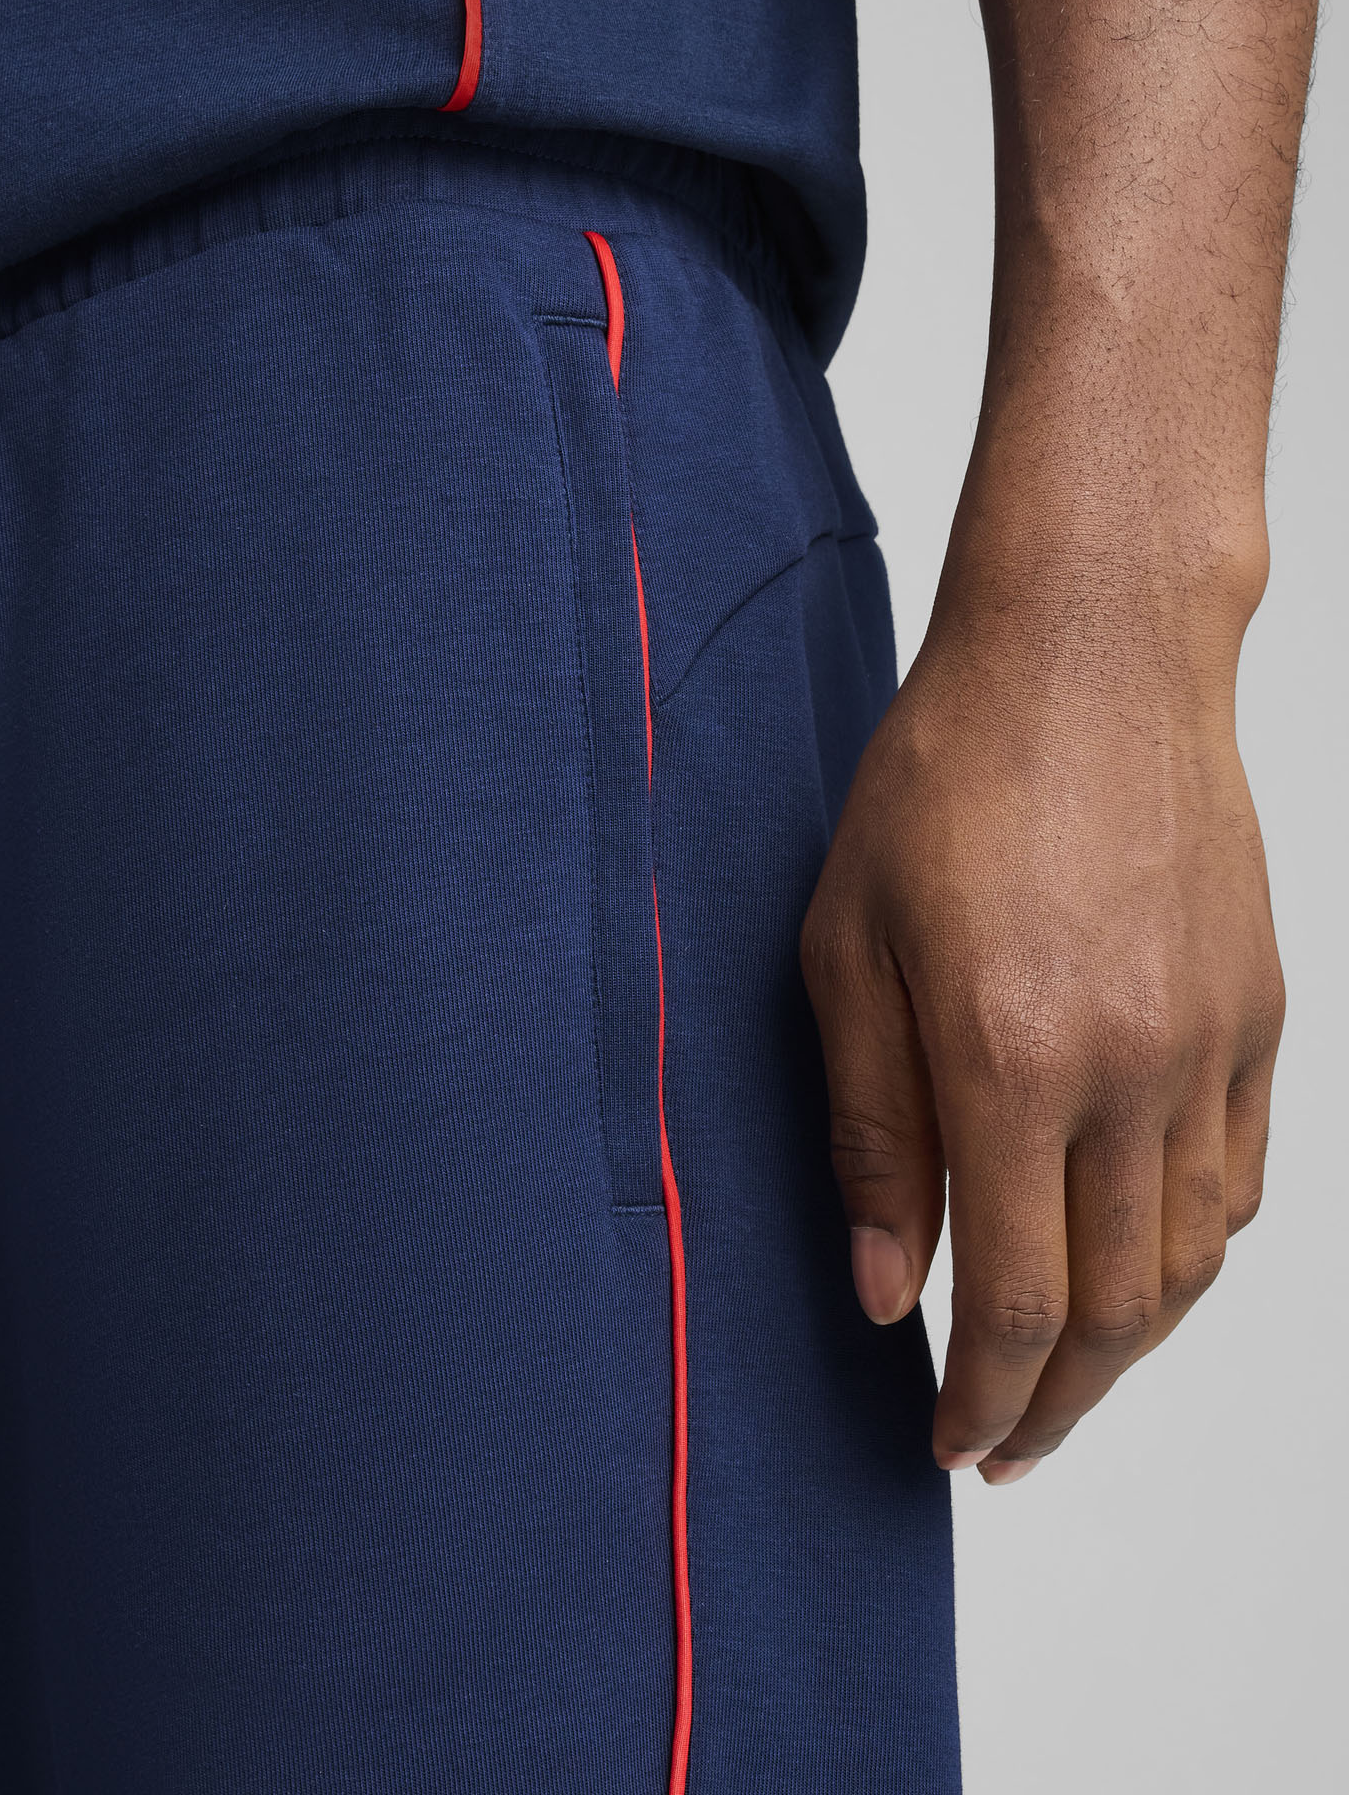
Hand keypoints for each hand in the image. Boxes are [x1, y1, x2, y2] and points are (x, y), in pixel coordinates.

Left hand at [801, 568, 1282, 1483]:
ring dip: (1125, 1348)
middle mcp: (1130, 1075)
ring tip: (1058, 1379)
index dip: (980, 1397)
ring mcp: (1211, 1049)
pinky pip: (1238, 1182)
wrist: (1090, 658)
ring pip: (1188, 1263)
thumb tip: (882, 1286)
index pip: (1011, 1299)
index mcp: (1008, 1063)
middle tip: (999, 1447)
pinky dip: (1189, 1256)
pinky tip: (1137, 1269)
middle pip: (1112, 1310)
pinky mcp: (1258, 1016)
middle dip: (1051, 1404)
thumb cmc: (941, 782)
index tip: (947, 1445)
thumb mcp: (847, 949)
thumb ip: (869, 1129)